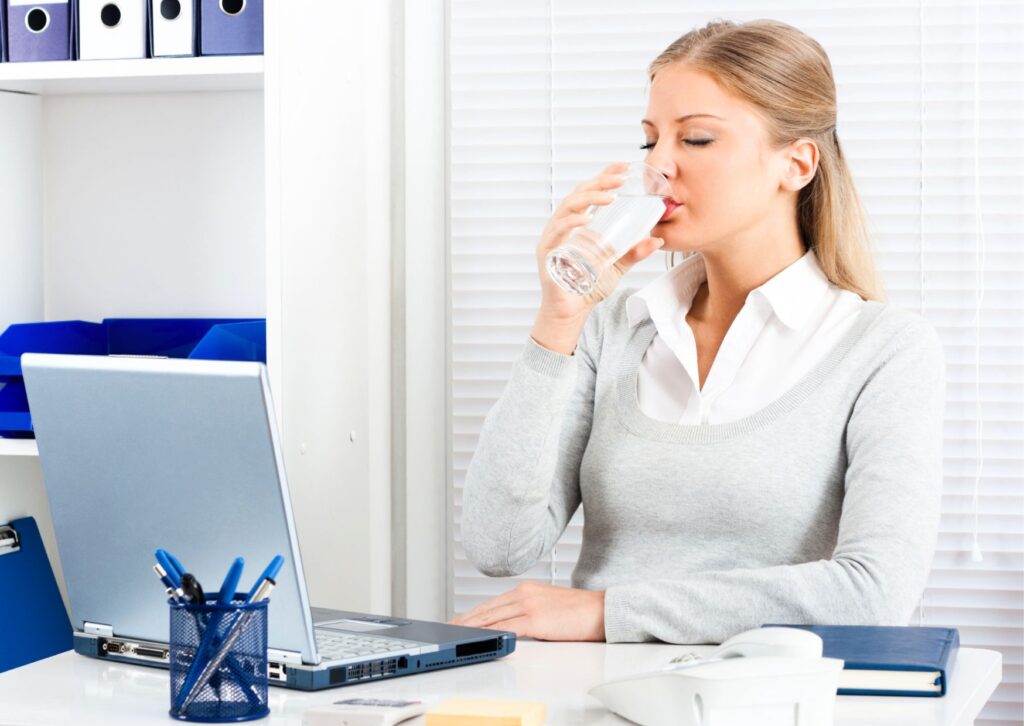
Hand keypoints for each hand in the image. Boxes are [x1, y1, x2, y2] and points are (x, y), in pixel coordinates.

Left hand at [449, 581, 605, 641]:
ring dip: (472, 627)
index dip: (474, 612)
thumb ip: (528, 611)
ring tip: (457, 635)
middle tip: (450, 628)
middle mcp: (524, 593)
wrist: (602, 610)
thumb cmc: (579, 612)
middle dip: (466, 620)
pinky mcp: (535, 619)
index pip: (493, 602)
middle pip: (487, 609)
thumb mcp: (548, 606)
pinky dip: (489, 632)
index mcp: (526, 589)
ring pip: (492, 617)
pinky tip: (479, 638)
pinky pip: (506, 627)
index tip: (460, 620)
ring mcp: (529, 605)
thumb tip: (512, 626)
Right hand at [532, 161, 665, 353]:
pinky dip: (572, 221)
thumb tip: (658, 239)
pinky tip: (588, 218)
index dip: (604, 175)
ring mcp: (553, 237)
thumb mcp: (618, 266)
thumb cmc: (589, 287)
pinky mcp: (547, 251)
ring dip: (589, 197)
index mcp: (578, 224)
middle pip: (579, 193)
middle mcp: (563, 225)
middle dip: (600, 182)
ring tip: (610, 196)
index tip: (623, 165)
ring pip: (568, 206)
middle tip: (621, 177)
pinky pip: (558, 230)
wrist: (571, 312)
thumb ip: (634, 252)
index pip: (590, 192)